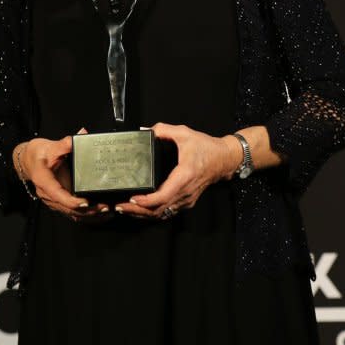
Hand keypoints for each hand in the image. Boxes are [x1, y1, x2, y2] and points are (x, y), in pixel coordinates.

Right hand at [14, 133, 110, 221]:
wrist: (29, 160)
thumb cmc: (38, 153)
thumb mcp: (50, 146)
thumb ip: (65, 143)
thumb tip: (81, 135)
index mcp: (44, 181)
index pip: (58, 195)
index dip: (72, 201)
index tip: (85, 202)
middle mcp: (47, 194)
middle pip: (67, 208)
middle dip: (87, 211)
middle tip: (104, 207)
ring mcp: (53, 200)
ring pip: (71, 214)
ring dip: (89, 216)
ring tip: (106, 213)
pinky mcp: (59, 201)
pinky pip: (72, 212)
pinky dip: (85, 215)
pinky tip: (99, 215)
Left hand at [115, 123, 239, 219]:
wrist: (224, 159)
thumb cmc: (206, 148)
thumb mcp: (185, 133)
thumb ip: (164, 130)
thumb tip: (145, 131)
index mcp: (184, 176)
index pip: (163, 196)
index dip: (146, 201)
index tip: (132, 198)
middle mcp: (185, 192)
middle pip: (159, 210)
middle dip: (137, 211)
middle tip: (119, 207)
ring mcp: (186, 199)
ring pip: (162, 214)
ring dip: (143, 214)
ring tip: (125, 209)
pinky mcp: (186, 201)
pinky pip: (167, 212)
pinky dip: (152, 213)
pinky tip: (140, 210)